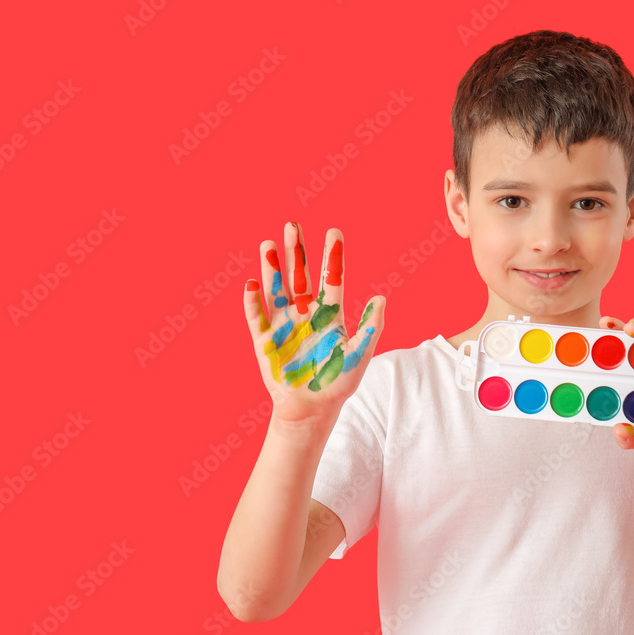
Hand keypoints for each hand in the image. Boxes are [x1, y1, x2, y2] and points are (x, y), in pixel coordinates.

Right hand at [243, 222, 384, 424]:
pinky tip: (251, 284)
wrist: (311, 409)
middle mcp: (304, 313)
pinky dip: (252, 302)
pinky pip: (256, 317)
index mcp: (328, 314)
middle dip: (296, 252)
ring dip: (272, 268)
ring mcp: (282, 324)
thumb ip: (371, 327)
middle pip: (299, 276)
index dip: (332, 257)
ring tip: (269, 244)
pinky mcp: (263, 340)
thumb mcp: (359, 354)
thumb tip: (382, 298)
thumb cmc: (337, 382)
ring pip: (275, 289)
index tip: (334, 232)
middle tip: (293, 225)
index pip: (331, 279)